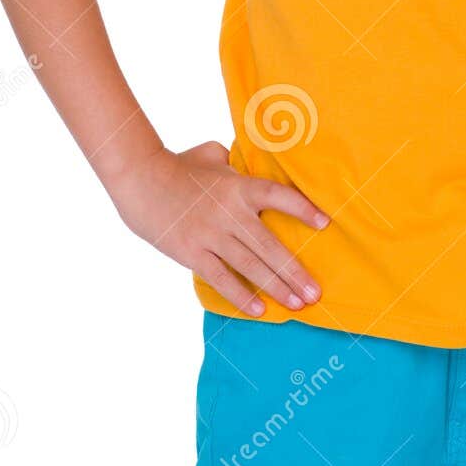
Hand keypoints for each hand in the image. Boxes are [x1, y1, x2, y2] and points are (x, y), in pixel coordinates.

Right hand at [107, 139, 329, 315]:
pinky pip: (221, 279)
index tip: (325, 223)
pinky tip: (260, 310)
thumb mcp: (212, 154)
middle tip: (316, 293)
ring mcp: (211, 235)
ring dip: (277, 287)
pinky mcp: (192, 253)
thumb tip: (248, 163)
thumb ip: (235, 162)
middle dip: (295, 272)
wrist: (139, 179)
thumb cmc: (179, 166)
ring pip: (251, 266)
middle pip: (270, 245)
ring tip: (299, 304)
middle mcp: (230, 212)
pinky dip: (241, 296)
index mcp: (239, 186)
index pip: (278, 196)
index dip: (302, 209)